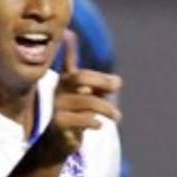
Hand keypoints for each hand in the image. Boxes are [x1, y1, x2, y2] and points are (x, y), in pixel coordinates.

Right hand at [41, 30, 120, 158]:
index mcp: (67, 82)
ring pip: (87, 101)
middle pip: (80, 77)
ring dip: (106, 108)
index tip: (70, 32)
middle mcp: (60, 90)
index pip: (69, 62)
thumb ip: (102, 89)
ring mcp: (58, 106)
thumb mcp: (90, 100)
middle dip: (101, 80)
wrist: (58, 144)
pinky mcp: (59, 123)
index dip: (69, 48)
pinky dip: (94, 121)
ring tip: (117, 117)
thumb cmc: (77, 118)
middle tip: (117, 84)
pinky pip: (82, 118)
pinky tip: (99, 125)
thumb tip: (117, 82)